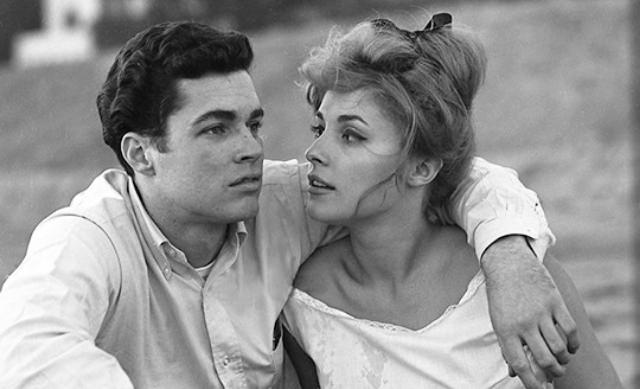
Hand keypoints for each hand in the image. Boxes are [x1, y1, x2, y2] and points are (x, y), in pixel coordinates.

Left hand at [481, 235, 578, 388]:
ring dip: (563, 360)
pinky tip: (570, 347)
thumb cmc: (501, 296)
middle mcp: (523, 323)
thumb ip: (506, 346)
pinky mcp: (555, 302)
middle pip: (544, 359)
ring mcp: (541, 312)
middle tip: (554, 374)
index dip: (530, 382)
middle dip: (553, 373)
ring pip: (559, 347)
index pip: (520, 364)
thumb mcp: (497, 320)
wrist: (509, 264)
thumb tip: (514, 373)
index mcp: (505, 329)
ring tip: (561, 361)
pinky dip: (573, 343)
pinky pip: (570, 329)